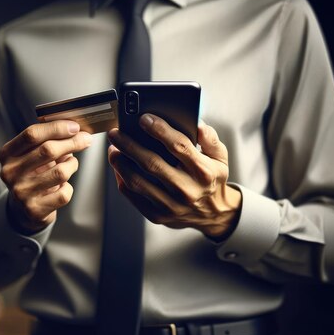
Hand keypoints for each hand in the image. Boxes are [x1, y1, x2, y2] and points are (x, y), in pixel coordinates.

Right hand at [0, 120, 91, 232]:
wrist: (23, 210)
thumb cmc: (31, 175)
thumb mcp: (31, 155)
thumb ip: (47, 141)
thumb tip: (76, 132)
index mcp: (7, 154)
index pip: (32, 135)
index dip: (56, 128)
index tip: (75, 126)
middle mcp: (10, 173)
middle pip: (48, 150)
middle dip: (72, 142)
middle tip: (85, 140)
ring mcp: (21, 192)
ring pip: (60, 172)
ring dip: (71, 165)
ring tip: (70, 164)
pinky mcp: (34, 209)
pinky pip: (63, 193)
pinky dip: (68, 188)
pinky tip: (62, 186)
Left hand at [107, 114, 240, 238]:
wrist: (212, 215)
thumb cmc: (211, 180)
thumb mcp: (220, 158)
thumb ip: (210, 138)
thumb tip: (197, 123)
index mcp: (203, 172)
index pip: (179, 146)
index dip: (160, 130)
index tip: (143, 118)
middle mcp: (187, 190)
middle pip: (152, 163)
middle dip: (129, 145)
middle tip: (116, 133)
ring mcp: (171, 206)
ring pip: (138, 182)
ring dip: (120, 163)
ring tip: (113, 150)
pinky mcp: (158, 216)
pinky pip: (133, 196)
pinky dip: (122, 180)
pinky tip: (118, 168)